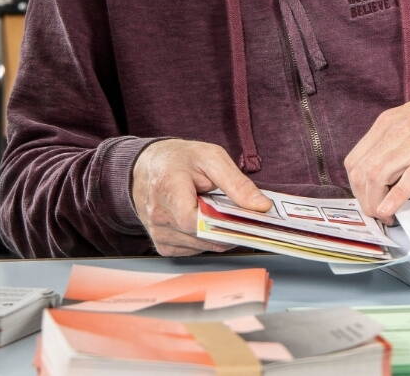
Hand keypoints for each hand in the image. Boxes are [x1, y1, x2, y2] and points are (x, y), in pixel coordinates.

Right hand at [130, 139, 271, 255]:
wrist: (148, 166)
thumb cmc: (179, 160)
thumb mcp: (212, 158)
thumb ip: (237, 184)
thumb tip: (262, 206)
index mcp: (168, 189)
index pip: (198, 222)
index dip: (226, 225)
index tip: (248, 221)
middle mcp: (158, 215)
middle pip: (203, 237)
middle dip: (228, 229)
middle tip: (244, 217)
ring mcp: (158, 232)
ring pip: (201, 247)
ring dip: (217, 235)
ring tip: (220, 214)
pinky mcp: (161, 244)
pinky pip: (192, 250)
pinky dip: (205, 240)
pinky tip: (205, 222)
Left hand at [343, 70, 409, 223]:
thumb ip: (398, 140)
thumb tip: (386, 168)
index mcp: (388, 122)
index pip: (355, 160)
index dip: (356, 186)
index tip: (367, 199)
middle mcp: (395, 130)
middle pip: (360, 172)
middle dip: (363, 200)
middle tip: (375, 213)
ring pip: (376, 176)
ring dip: (375, 203)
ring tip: (385, 216)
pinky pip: (408, 179)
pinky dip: (394, 199)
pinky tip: (392, 211)